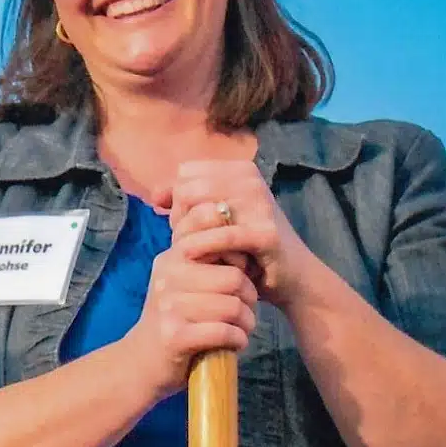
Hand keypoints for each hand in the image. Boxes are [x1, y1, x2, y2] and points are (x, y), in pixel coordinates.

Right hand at [123, 246, 259, 399]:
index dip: (239, 253)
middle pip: (235, 277)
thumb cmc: (174, 319)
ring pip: (233, 307)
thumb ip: (206, 258)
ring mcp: (169, 307)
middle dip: (250, 297)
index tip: (238, 273)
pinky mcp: (175, 336)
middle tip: (245, 311)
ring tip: (241, 328)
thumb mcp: (182, 280)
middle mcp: (167, 277)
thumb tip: (245, 238)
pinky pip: (224, 332)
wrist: (141, 361)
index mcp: (171, 258)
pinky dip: (238, 340)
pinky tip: (234, 342)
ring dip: (247, 322)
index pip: (216, 234)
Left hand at [164, 159, 317, 306]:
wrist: (291, 275)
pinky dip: (201, 248)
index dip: (176, 199)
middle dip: (178, 218)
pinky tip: (192, 257)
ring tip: (191, 252)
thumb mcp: (214, 218)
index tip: (183, 222)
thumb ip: (184, 202)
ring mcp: (260, 205)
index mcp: (240, 170)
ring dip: (186, 236)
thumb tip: (154, 196)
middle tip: (185, 241)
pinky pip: (220, 237)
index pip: (185, 174)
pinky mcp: (265, 234)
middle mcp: (251, 181)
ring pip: (198, 212)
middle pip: (187, 191)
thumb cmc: (245, 246)